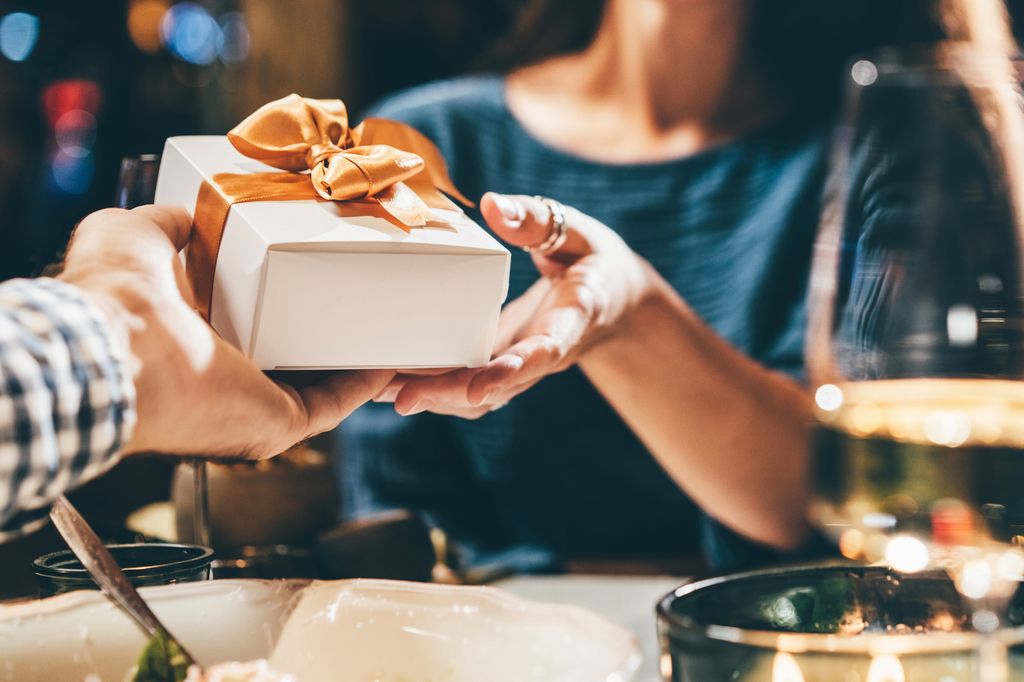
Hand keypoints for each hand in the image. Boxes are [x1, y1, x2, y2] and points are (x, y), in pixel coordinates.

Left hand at [60, 206, 393, 457]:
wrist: (111, 345)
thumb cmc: (110, 297)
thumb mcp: (136, 237)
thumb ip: (166, 223)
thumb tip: (189, 213)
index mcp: (191, 344)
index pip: (247, 329)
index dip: (281, 304)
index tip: (314, 276)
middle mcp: (223, 384)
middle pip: (289, 361)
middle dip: (327, 336)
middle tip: (362, 302)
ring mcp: (251, 409)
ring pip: (318, 388)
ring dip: (353, 363)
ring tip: (385, 328)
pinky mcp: (276, 423)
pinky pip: (330, 406)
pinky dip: (361, 386)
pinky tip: (386, 359)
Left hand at [379, 193, 654, 417]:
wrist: (614, 301)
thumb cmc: (594, 260)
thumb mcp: (578, 232)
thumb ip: (538, 222)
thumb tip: (492, 205)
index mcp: (573, 320)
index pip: (545, 351)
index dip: (511, 372)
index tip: (478, 389)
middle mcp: (546, 353)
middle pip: (501, 385)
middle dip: (451, 393)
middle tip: (401, 396)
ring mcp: (523, 364)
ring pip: (481, 395)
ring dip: (435, 398)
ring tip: (382, 391)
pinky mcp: (503, 363)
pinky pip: (471, 384)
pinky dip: (434, 388)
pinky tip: (392, 382)